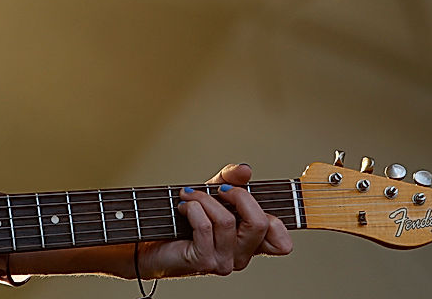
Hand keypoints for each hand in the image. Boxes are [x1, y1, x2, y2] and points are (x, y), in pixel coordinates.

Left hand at [138, 163, 292, 277]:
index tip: (248, 193)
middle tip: (218, 189)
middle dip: (238, 195)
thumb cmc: (182, 218)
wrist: (149, 240)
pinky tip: (183, 206)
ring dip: (205, 199)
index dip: (276, 217)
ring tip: (189, 195)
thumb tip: (246, 170)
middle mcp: (241, 256)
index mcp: (249, 243)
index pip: (282, 242)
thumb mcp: (212, 193)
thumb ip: (230, 180)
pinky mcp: (203, 261)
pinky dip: (193, 208)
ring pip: (227, 222)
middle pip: (260, 223)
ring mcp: (223, 262)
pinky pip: (205, 227)